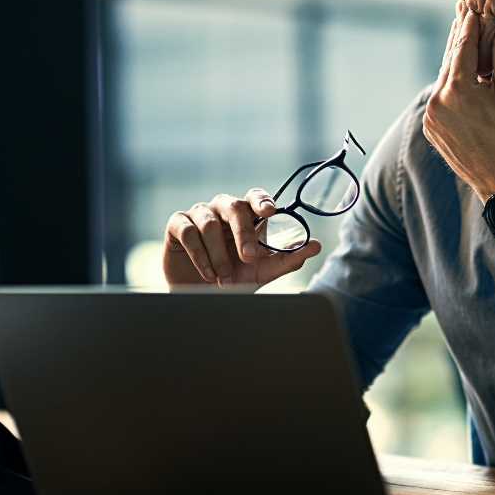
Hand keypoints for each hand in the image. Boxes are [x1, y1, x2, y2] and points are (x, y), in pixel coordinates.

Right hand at [162, 190, 322, 286]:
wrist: (202, 297)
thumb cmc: (236, 278)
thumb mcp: (264, 271)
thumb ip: (289, 258)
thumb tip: (316, 246)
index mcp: (246, 215)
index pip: (255, 196)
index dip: (262, 200)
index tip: (269, 210)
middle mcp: (223, 209)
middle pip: (235, 207)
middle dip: (244, 234)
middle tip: (250, 258)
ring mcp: (199, 214)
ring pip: (210, 223)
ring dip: (219, 255)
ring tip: (224, 277)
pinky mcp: (177, 224)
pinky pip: (189, 232)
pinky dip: (200, 255)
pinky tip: (208, 273)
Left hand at [423, 5, 494, 200]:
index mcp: (458, 89)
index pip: (463, 47)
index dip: (469, 26)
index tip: (472, 10)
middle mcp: (438, 101)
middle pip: (449, 61)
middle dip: (459, 40)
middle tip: (463, 17)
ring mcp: (432, 117)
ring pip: (443, 80)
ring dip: (454, 63)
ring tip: (463, 45)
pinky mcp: (431, 130)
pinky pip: (440, 100)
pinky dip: (449, 87)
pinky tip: (460, 77)